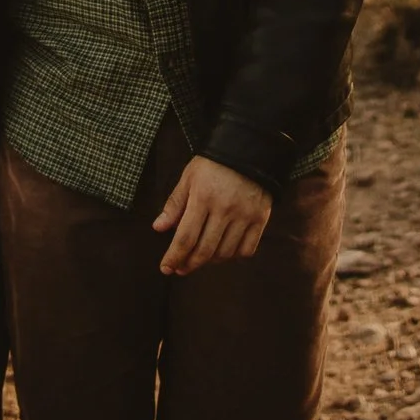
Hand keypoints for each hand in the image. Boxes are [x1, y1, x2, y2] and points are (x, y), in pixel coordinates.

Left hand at [152, 156, 271, 275]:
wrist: (249, 150)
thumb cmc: (213, 164)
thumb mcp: (189, 178)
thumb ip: (174, 204)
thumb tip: (158, 228)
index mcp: (203, 197)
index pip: (185, 237)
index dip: (174, 256)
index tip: (166, 268)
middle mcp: (225, 209)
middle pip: (205, 250)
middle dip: (189, 264)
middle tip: (181, 269)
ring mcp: (245, 215)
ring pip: (225, 253)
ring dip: (210, 261)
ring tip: (200, 258)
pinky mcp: (261, 218)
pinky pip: (247, 249)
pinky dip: (233, 256)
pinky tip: (223, 251)